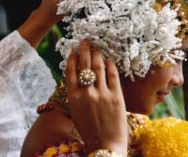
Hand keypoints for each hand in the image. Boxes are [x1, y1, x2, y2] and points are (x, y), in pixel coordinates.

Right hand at [65, 40, 127, 155]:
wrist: (105, 146)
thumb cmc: (88, 130)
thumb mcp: (75, 111)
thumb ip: (75, 93)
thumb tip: (78, 75)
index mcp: (73, 97)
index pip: (71, 71)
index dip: (72, 58)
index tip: (74, 50)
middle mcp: (86, 93)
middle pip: (85, 65)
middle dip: (84, 50)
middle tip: (85, 41)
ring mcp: (102, 94)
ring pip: (98, 67)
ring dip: (97, 54)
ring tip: (96, 47)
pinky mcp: (116, 97)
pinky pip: (112, 75)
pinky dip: (110, 65)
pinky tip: (108, 59)